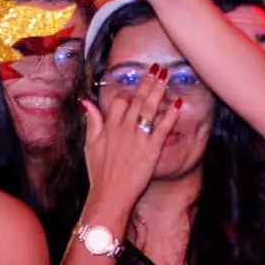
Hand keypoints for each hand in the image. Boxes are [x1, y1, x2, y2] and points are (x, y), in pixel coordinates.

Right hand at [82, 66, 181, 211]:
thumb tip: (86, 102)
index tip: (136, 86)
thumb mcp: (90, 145)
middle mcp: (124, 129)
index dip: (129, 92)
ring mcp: (138, 139)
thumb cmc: (99, 173)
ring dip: (159, 91)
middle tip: (157, 68)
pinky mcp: (152, 150)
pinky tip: (178, 104)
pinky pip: (163, 128)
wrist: (110, 195)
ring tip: (167, 76)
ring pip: (150, 109)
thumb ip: (92, 122)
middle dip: (148, 82)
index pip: (120, 101)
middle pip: (137, 100)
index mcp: (109, 127)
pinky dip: (170, 115)